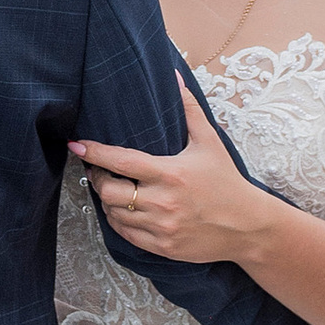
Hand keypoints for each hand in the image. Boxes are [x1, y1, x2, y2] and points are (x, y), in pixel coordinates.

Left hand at [74, 89, 272, 264]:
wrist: (248, 226)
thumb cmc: (227, 182)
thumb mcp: (210, 143)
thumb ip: (189, 110)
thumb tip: (175, 78)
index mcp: (170, 173)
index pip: (121, 161)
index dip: (94, 152)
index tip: (77, 145)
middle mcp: (163, 202)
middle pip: (110, 191)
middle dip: (98, 179)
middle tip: (99, 171)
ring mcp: (162, 227)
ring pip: (115, 214)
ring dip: (107, 201)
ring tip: (112, 189)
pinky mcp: (163, 246)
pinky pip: (126, 235)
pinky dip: (118, 222)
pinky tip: (123, 211)